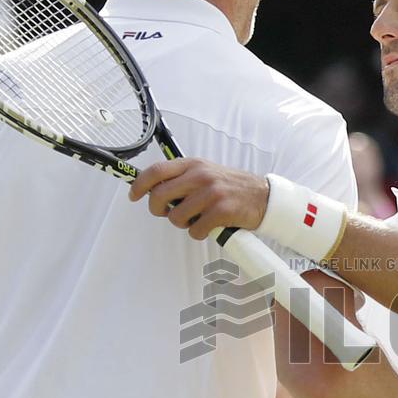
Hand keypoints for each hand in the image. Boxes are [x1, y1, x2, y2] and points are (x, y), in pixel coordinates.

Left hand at [128, 158, 268, 238]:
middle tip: (166, 213)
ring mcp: (211, 193)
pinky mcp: (221, 211)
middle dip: (157, 210)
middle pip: (160, 195)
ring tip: (196, 219)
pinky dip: (199, 233)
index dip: (139, 185)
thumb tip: (155, 190)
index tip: (133, 195)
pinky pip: (195, 230)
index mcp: (193, 165)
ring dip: (182, 224)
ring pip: (176, 216)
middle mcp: (200, 176)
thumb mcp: (206, 173)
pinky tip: (209, 226)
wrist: (263, 196)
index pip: (156, 171)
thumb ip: (182, 178)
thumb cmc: (231, 187)